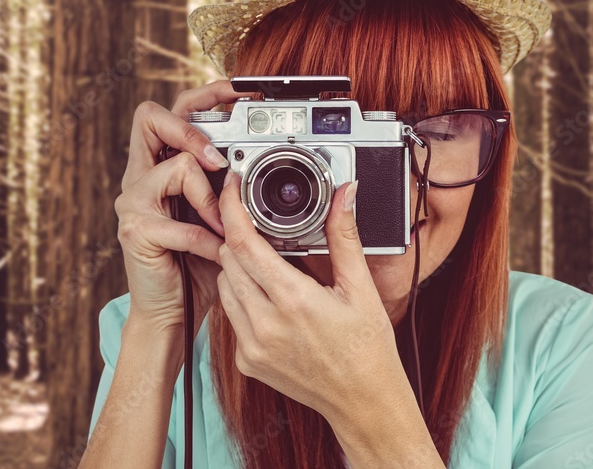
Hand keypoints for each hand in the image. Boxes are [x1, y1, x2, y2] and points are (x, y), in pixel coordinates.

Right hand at [114, 81, 253, 335]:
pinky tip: (219, 253)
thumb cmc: (199, 262)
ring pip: (176, 166)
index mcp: (160, 165)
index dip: (202, 95)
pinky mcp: (136, 231)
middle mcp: (140, 176)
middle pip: (149, 118)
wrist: (171, 311)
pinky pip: (182, 223)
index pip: (171, 111)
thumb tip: (269, 162)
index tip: (236, 88)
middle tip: (220, 158)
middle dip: (191, 129)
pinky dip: (208, 240)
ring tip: (224, 226)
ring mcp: (133, 202)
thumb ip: (230, 187)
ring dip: (210, 198)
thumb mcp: (219, 216)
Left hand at [215, 172, 408, 425]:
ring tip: (268, 264)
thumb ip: (345, 236)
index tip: (233, 190)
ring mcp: (252, 347)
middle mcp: (265, 325)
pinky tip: (269, 298)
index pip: (244, 243)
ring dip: (238, 268)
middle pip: (228, 260)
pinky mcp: (246, 362)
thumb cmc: (367, 349)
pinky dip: (242, 298)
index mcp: (294, 301)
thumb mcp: (360, 288)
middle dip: (239, 237)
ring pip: (225, 287)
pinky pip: (231, 316)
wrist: (363, 403)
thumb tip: (345, 196)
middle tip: (260, 227)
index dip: (232, 210)